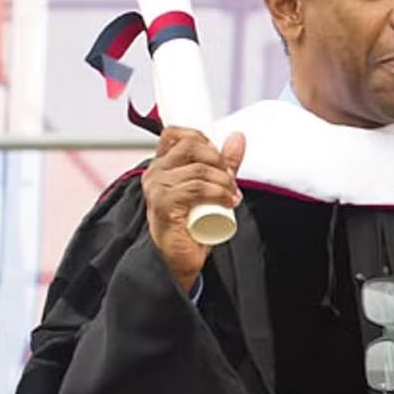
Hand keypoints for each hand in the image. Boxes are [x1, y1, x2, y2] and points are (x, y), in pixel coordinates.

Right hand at [142, 127, 245, 291]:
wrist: (178, 260)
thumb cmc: (191, 227)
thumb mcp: (212, 188)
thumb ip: (224, 164)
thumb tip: (238, 137)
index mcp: (162, 165)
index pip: (175, 133)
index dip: (201, 138)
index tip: (219, 158)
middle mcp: (155, 172)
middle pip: (190, 145)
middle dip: (218, 160)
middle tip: (230, 180)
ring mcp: (157, 187)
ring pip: (199, 168)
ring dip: (224, 181)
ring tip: (232, 196)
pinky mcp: (164, 203)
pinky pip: (196, 188)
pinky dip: (218, 193)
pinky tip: (228, 202)